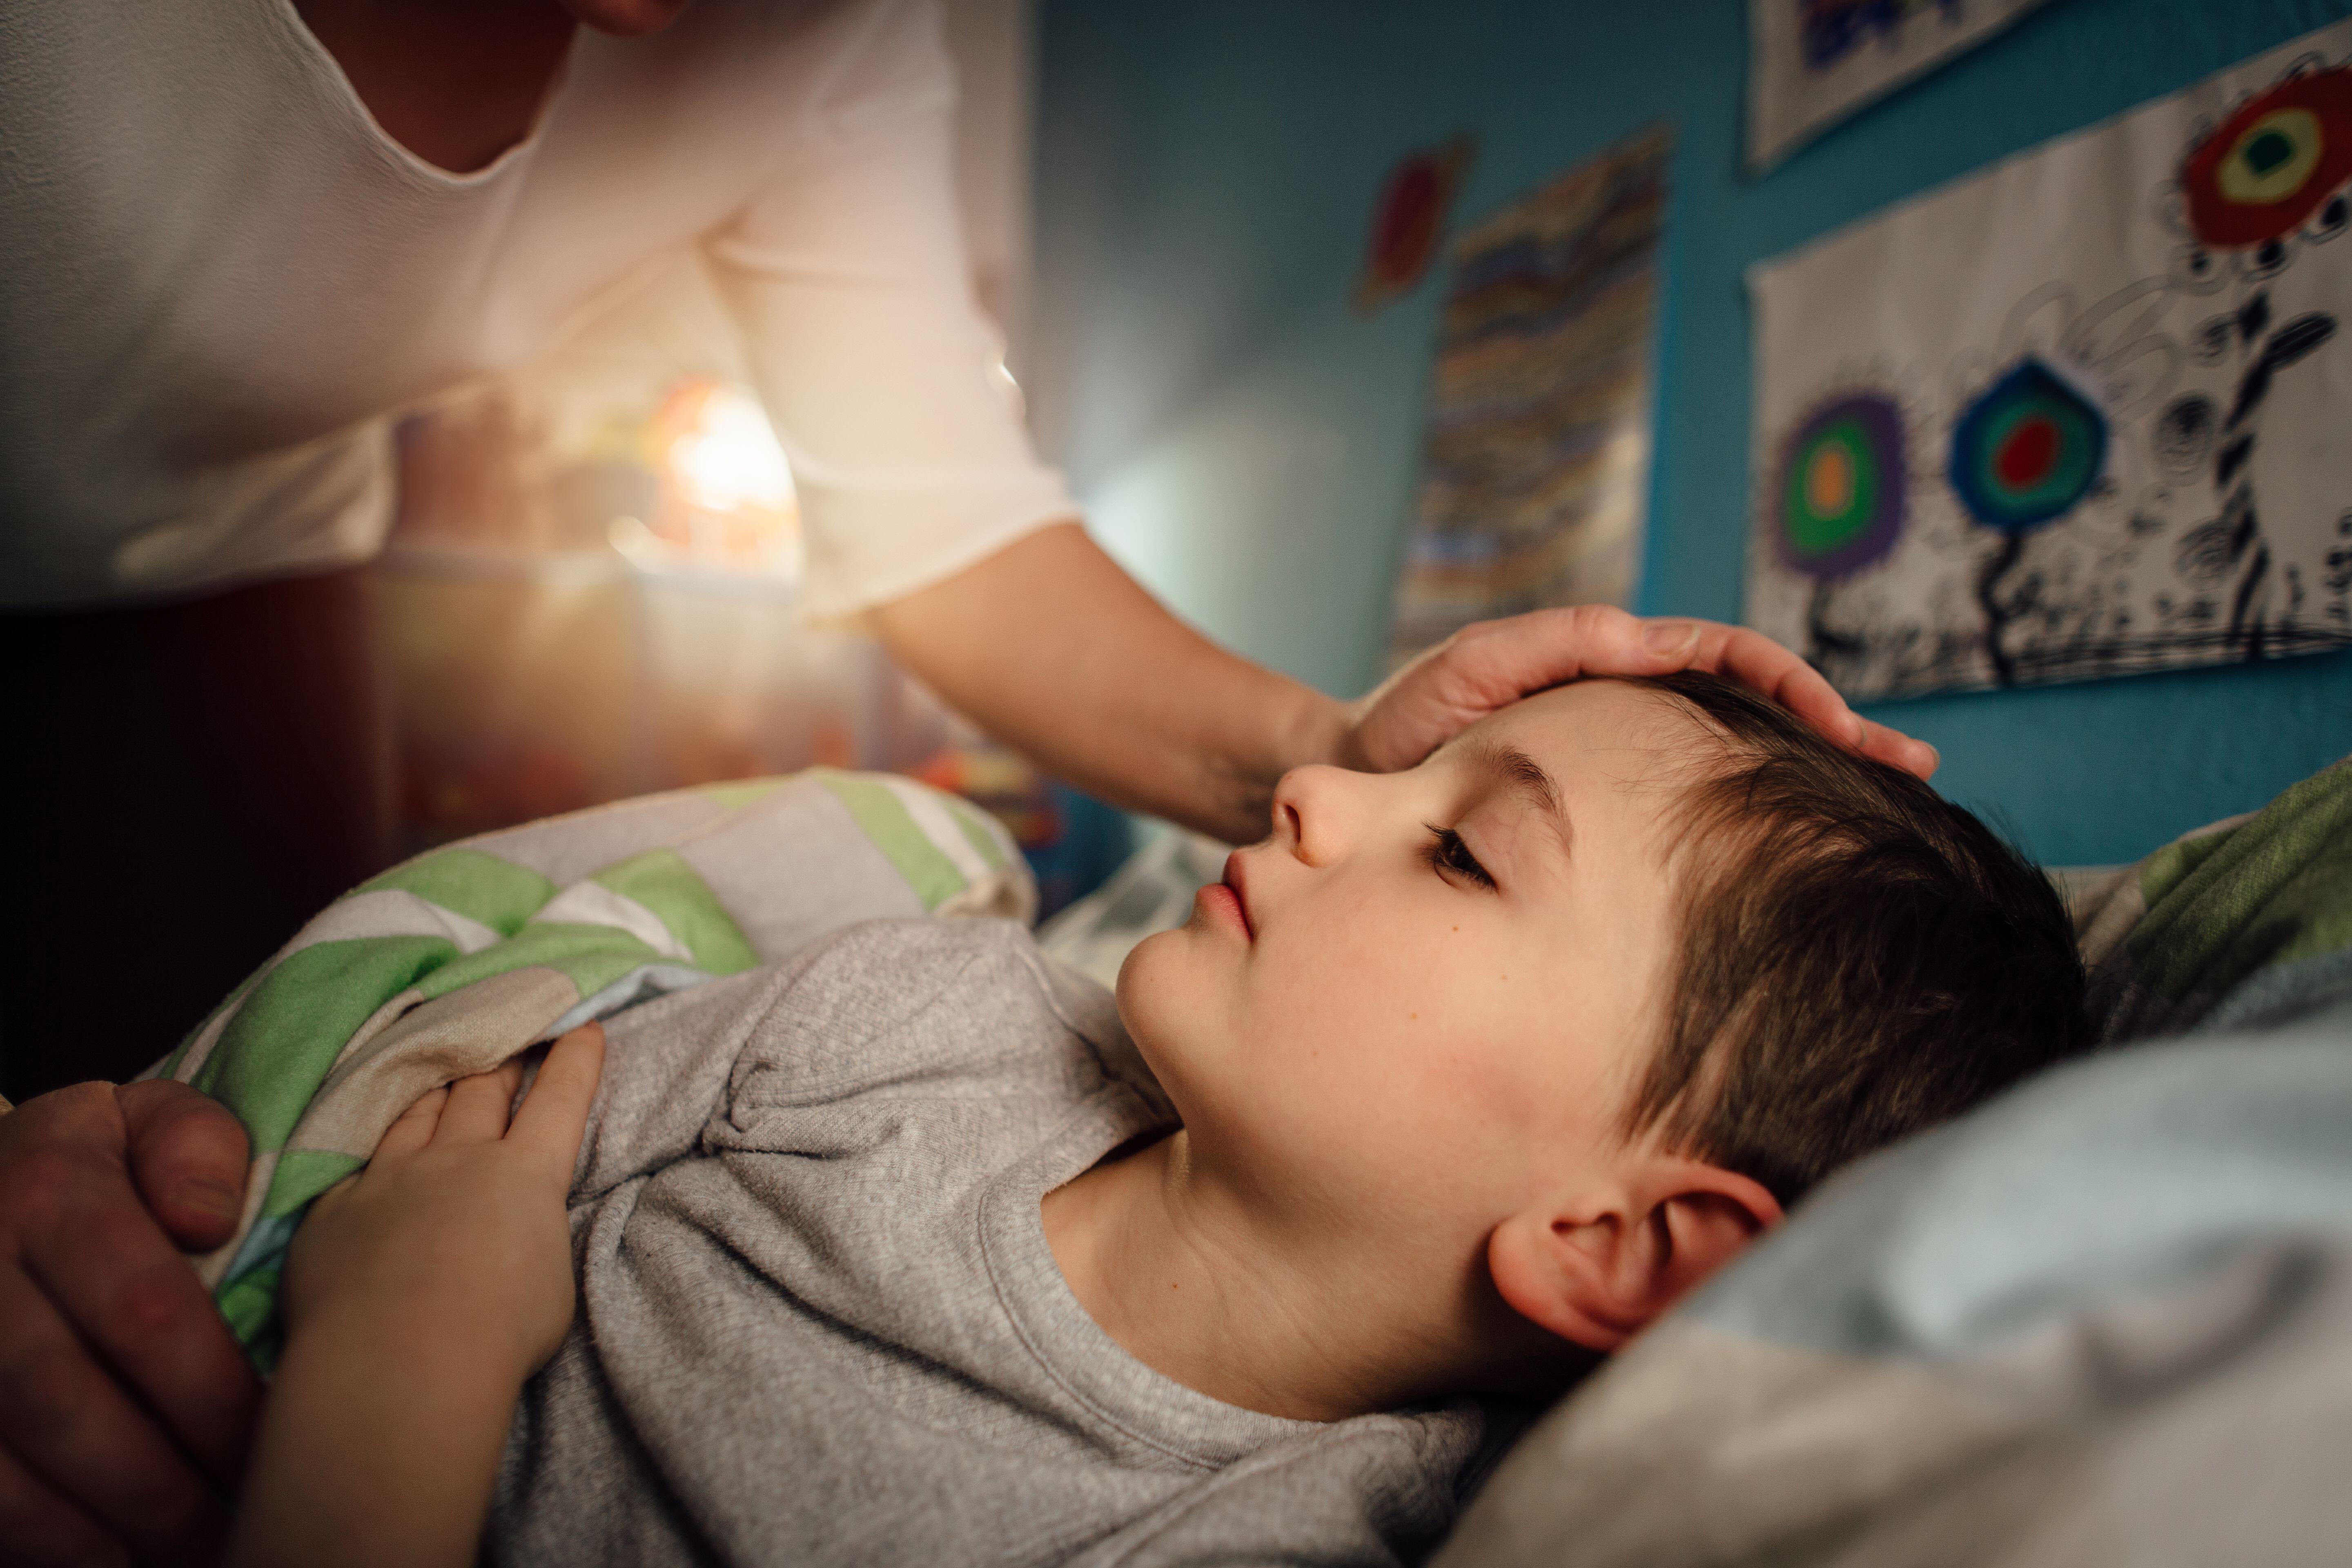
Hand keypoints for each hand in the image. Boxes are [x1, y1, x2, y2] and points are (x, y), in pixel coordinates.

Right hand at [0, 1078, 260, 1567]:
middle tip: (243, 1522)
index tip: (277, 1439)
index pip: (139, 1306)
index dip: (210, 1388)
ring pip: (6, 1463)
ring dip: (99, 1525)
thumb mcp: (145, 1118)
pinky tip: (114, 1559)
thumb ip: (194, 1145)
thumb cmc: (100, 1163)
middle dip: (161, 1477)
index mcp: (45, 1190)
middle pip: (65, 1398)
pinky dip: (40, 1540)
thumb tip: (210, 1219)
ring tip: (193, 1553)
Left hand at [280, 1025, 604, 1384]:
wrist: (400, 1363)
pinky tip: (368, 1161)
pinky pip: (353, 1166)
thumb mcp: (549, 1283)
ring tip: (439, 1082)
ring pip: (415, 1113)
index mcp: (525, 1176)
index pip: (560, 1099)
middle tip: (505, 1045)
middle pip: (481, 1090)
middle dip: (499, 1061)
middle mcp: (457, 1159)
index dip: (574, 1059)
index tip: (583, 1028)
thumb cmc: (496, 1336)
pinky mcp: (333, 1209)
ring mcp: (389, 1178)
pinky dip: (371, 1156)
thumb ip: (530, 1240)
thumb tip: (512, 1234)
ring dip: (434, 1093)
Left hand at [1341, 606, 1937, 778]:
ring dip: (1815, 777)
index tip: (1843, 727)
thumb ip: (1560, 642)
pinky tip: (1801, 850)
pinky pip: (1698, 801)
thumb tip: (1657, 635)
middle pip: (1757, 708)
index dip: (1791, 688)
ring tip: (1892, 806)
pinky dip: (1756, 812)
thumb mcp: (1476, 667)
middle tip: (1917, 768)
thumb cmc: (1410, 721)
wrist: (1362, 777)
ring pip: (1740, 759)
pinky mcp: (1610, 805)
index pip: (1728, 660)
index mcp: (1613, 663)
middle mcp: (1633, 707)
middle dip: (1838, 733)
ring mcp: (1628, 757)